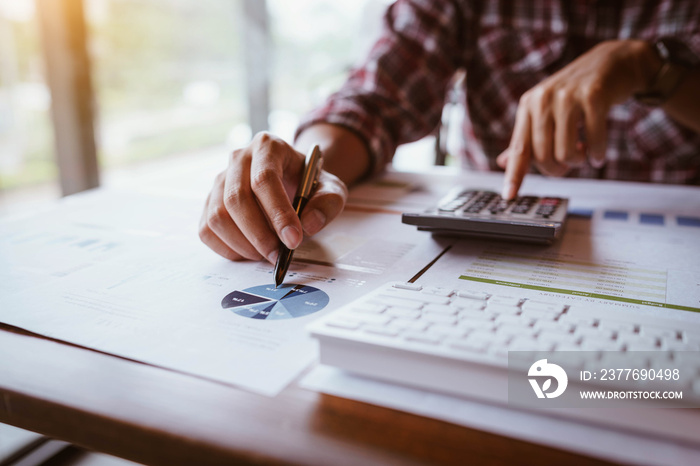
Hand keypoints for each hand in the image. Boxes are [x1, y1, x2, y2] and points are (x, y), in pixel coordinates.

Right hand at [199, 132, 347, 262]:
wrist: (293, 180)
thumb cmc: (309, 183)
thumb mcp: (331, 188)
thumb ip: (327, 203)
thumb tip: (309, 224)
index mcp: (268, 146)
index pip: (264, 179)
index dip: (278, 213)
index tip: (293, 240)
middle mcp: (238, 158)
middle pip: (236, 199)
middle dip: (259, 235)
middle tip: (278, 255)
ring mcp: (219, 179)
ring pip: (217, 216)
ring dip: (242, 244)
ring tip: (267, 254)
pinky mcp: (210, 201)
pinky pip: (206, 229)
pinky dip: (227, 248)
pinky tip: (250, 251)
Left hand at [498, 40, 658, 198]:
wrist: (613, 62)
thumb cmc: (576, 92)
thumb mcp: (546, 110)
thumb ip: (527, 137)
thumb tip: (503, 162)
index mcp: (528, 105)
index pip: (518, 148)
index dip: (514, 175)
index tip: (508, 196)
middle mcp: (543, 100)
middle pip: (543, 156)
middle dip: (557, 169)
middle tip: (568, 165)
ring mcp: (567, 97)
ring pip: (566, 152)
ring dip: (578, 162)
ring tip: (583, 153)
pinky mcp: (593, 96)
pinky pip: (593, 141)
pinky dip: (597, 154)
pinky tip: (598, 154)